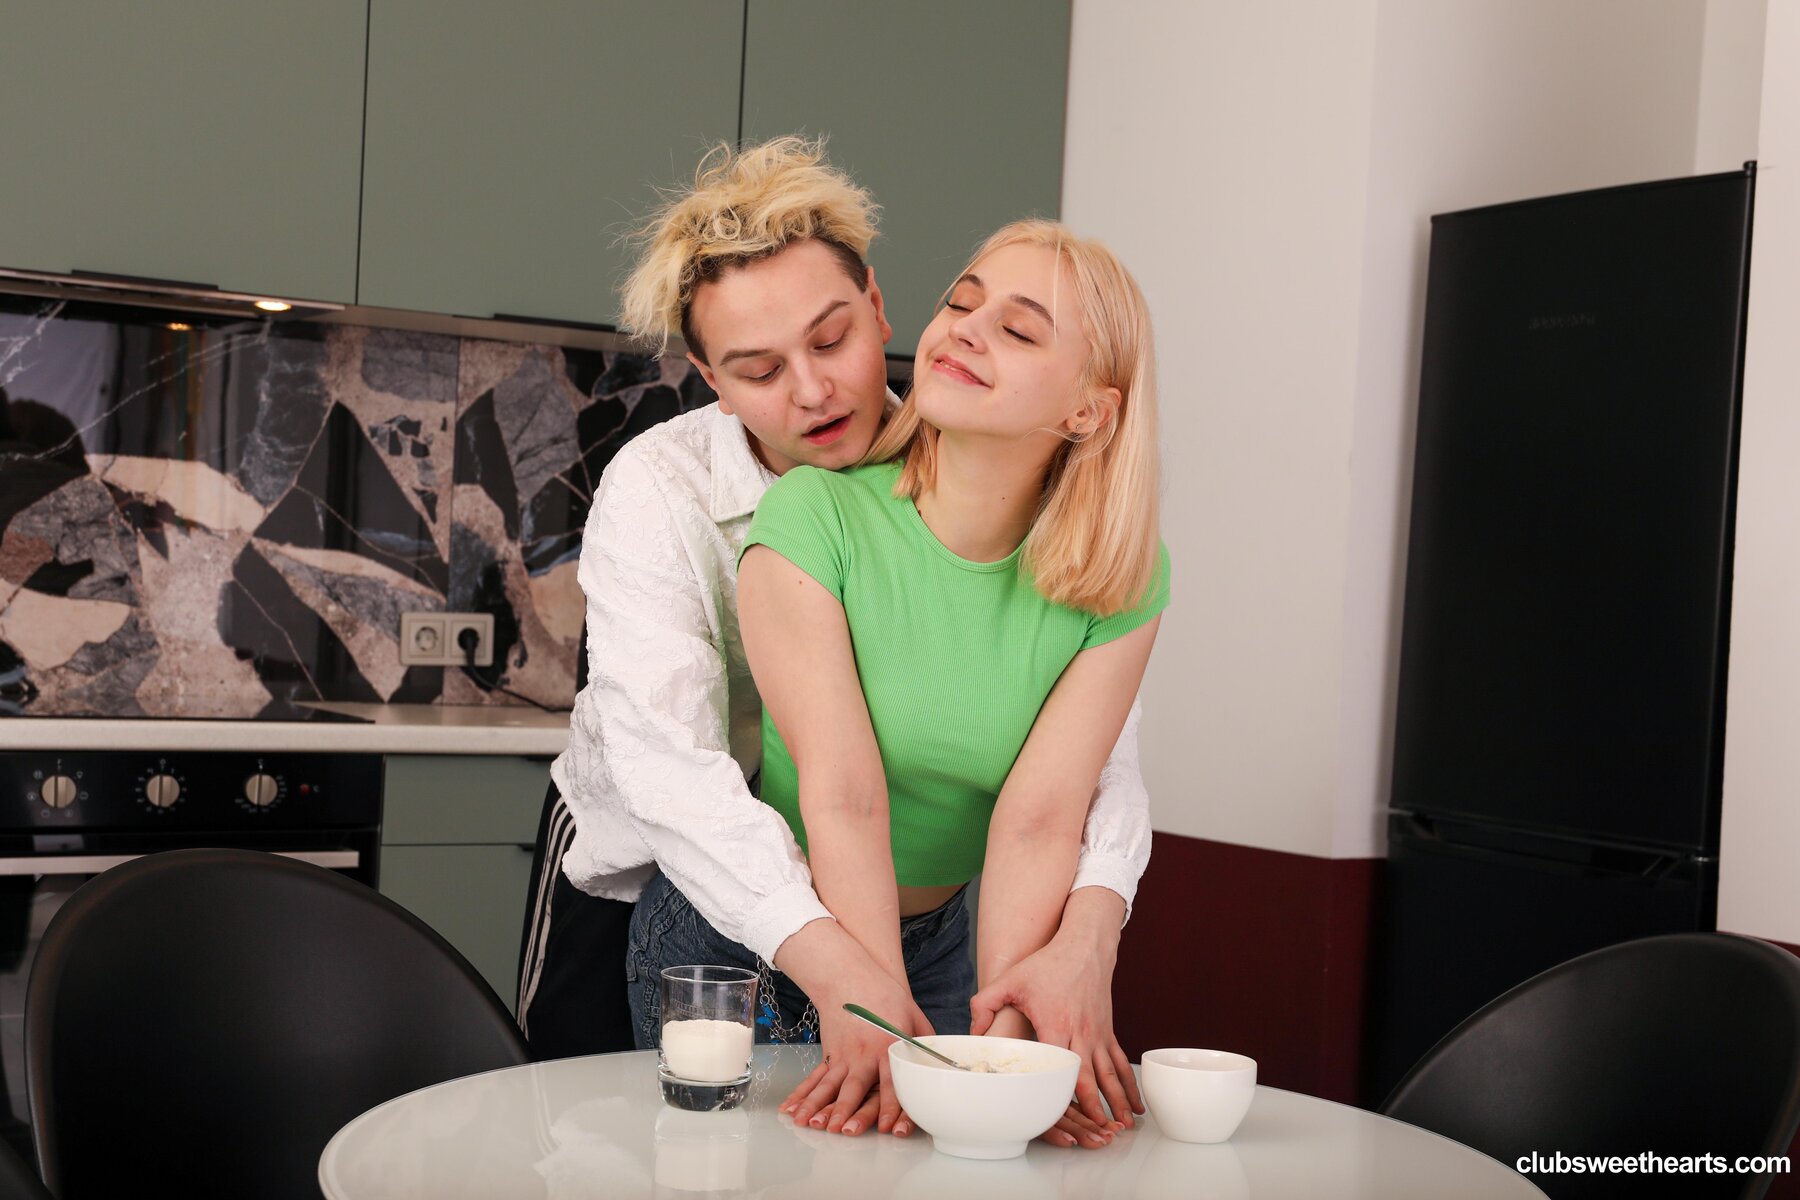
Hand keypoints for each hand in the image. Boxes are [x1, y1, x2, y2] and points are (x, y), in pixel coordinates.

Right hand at [777, 974, 932, 1137]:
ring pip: (829, 1086)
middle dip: (848, 1111)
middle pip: (855, 1088)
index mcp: (887, 1047)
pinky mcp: (830, 1053)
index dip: (892, 1107)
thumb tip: (943, 1065)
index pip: (892, 1083)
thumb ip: (925, 1044)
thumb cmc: (885, 995)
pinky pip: (815, 1079)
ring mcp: (843, 1055)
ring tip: (807, 1125)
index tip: (890, 1128)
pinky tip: (791, 1109)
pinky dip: (802, 1095)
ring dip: (818, 1107)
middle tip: (843, 1131)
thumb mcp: (914, 1017)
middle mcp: (863, 1054)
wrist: (850, 974)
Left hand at [969, 925, 1143, 1131]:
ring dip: (1118, 1101)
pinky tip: (1136, 1102)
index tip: (1068, 1116)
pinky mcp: (1107, 1031)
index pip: (1061, 1067)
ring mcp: (1097, 1033)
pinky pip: (1119, 1062)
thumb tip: (973, 1032)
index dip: (1065, 1093)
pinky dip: (1128, 1084)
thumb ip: (985, 1004)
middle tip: (1102, 1132)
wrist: (1084, 946)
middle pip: (1090, 1077)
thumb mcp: (1010, 980)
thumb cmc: (1047, 964)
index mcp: (1057, 1025)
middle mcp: (1082, 1034)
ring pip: (1110, 1074)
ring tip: (1126, 1125)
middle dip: (1097, 1107)